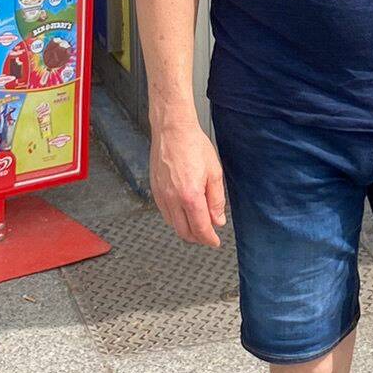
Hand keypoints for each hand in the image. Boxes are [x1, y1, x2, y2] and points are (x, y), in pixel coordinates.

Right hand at [149, 112, 227, 246]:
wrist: (172, 130)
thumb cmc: (193, 145)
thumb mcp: (214, 172)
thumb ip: (216, 200)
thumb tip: (218, 220)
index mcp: (190, 196)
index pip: (201, 229)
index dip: (210, 239)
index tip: (215, 242)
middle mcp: (173, 199)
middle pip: (184, 232)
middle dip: (198, 238)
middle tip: (208, 235)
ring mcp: (161, 196)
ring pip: (173, 225)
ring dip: (186, 229)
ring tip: (197, 224)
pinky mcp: (154, 190)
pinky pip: (165, 213)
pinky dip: (175, 219)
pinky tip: (183, 212)